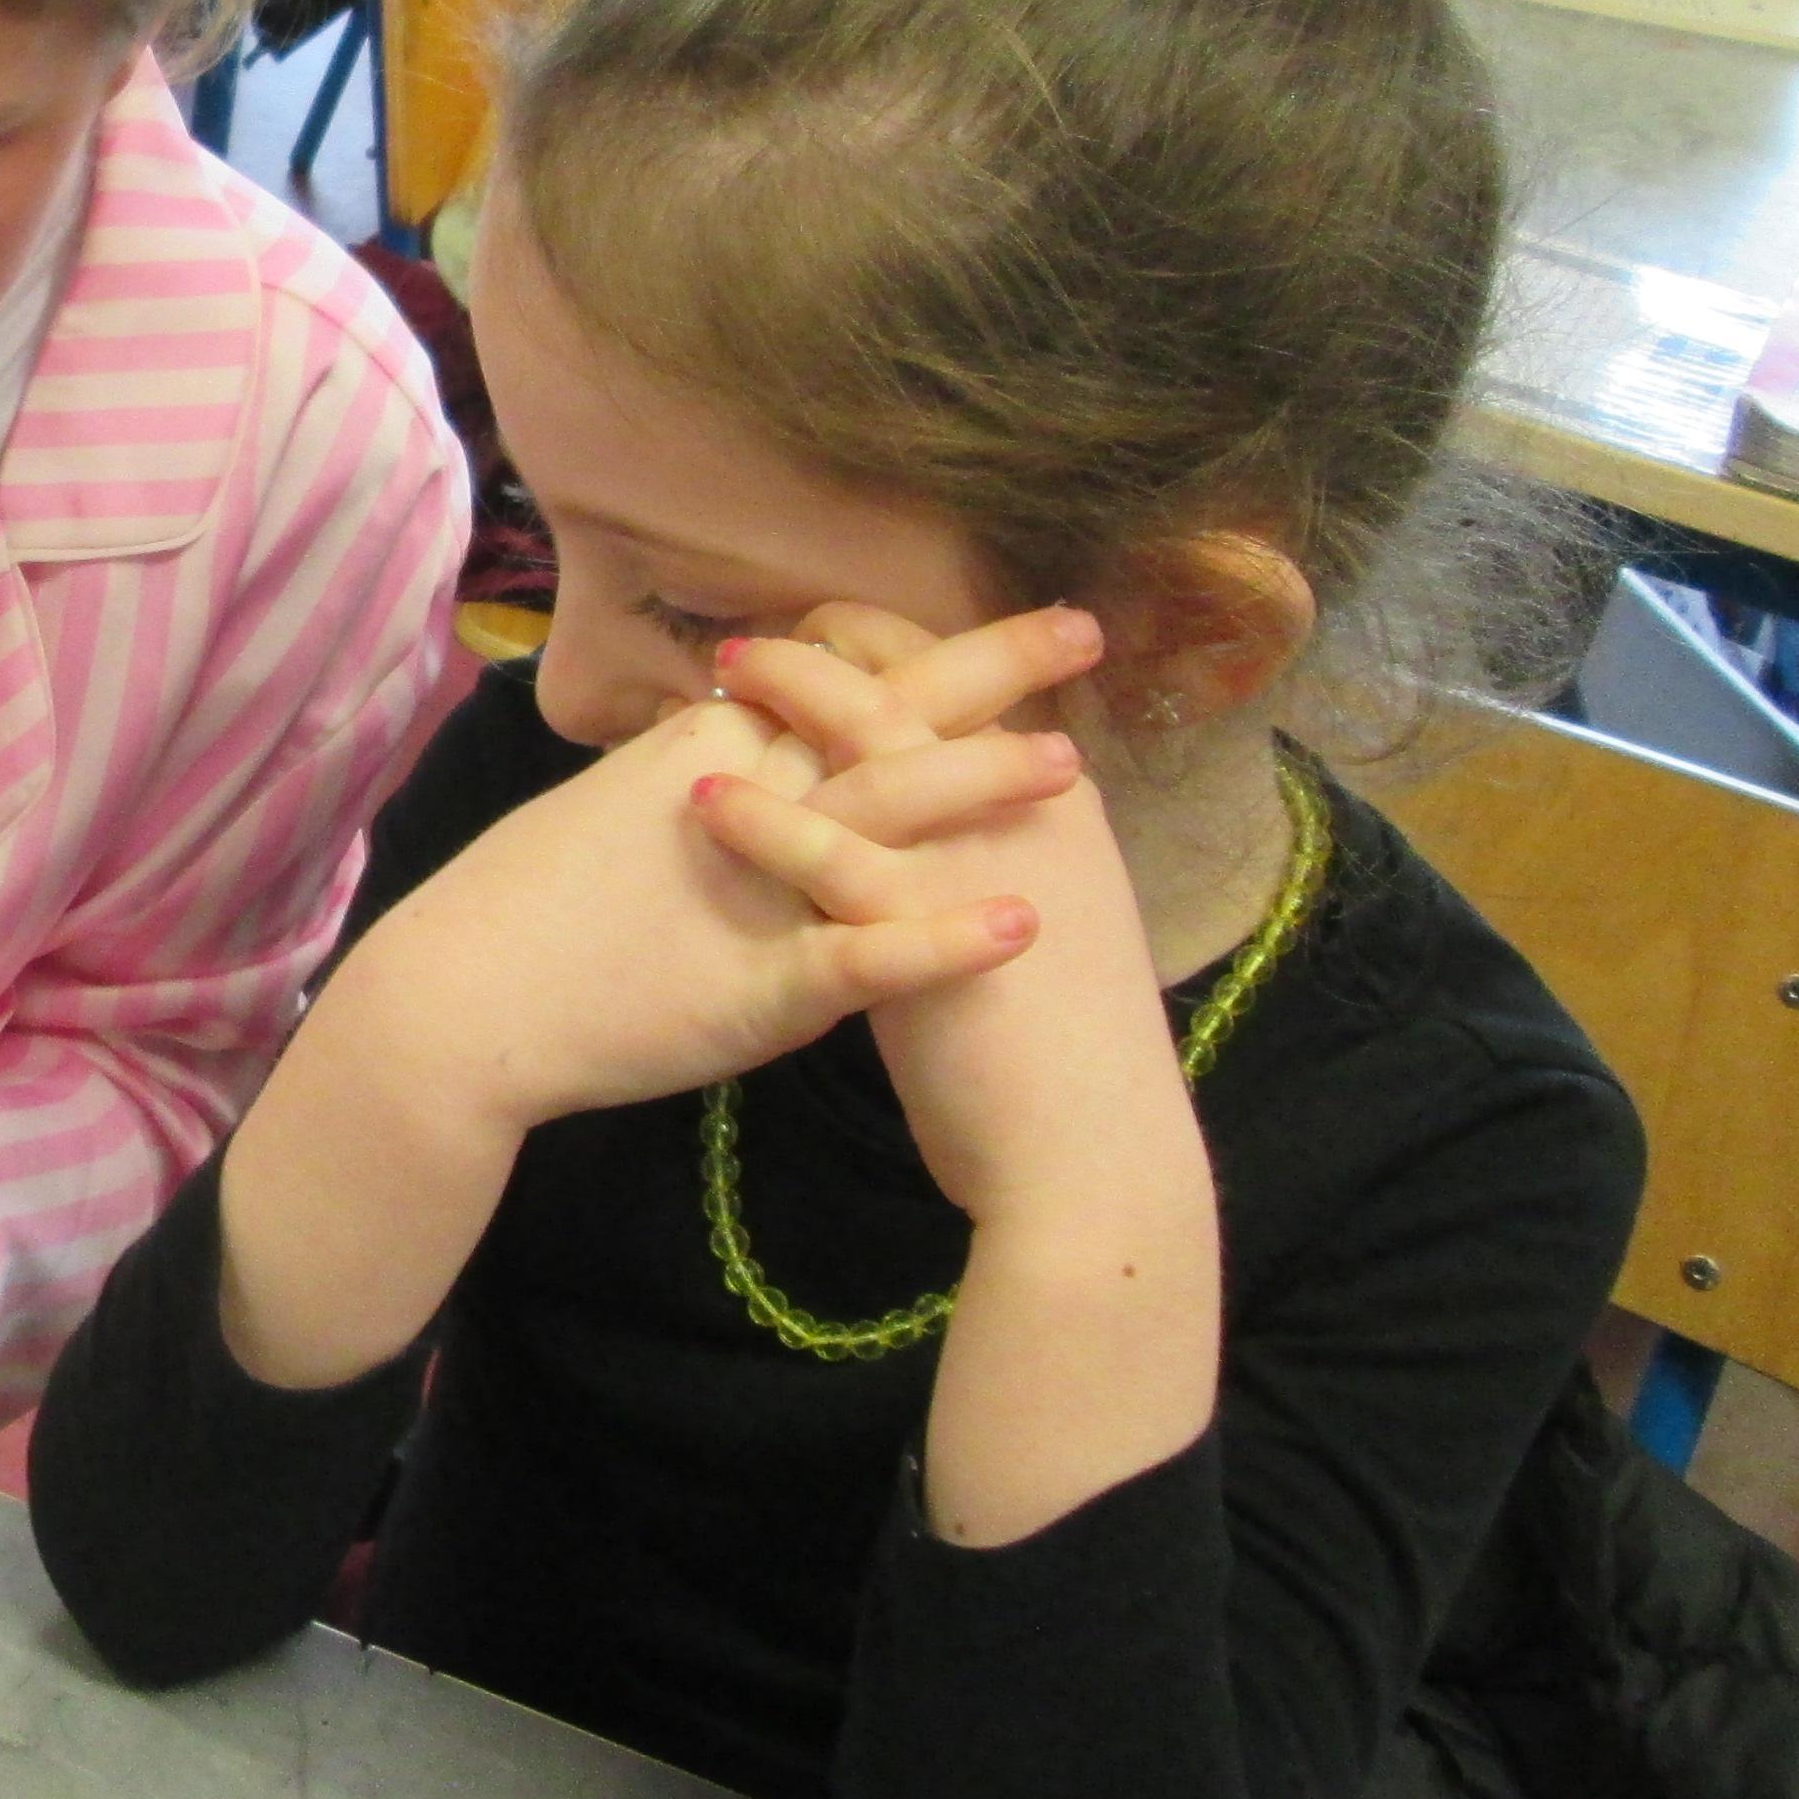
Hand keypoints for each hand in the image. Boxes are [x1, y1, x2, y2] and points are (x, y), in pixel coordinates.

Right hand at [335, 623, 1098, 1147]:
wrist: (455, 1003)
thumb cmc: (523, 914)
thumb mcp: (612, 814)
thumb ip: (692, 782)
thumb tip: (735, 748)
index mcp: (707, 752)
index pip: (831, 677)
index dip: (915, 644)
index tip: (989, 613)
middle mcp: (742, 799)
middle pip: (879, 713)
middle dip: (987, 669)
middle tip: (1086, 626)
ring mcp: (756, 889)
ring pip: (887, 813)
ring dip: (985, 782)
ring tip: (1077, 762)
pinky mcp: (761, 985)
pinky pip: (869, 954)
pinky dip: (948, 938)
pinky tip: (1023, 926)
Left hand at [702, 611, 1175, 1229]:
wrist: (1093, 1157)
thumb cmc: (1063, 1065)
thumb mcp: (1042, 936)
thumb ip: (989, 878)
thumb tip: (935, 850)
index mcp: (1056, 808)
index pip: (964, 692)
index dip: (886, 656)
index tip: (822, 641)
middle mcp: (1025, 810)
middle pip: (919, 687)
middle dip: (830, 652)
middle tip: (749, 644)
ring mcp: (974, 861)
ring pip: (874, 741)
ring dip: (791, 698)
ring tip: (720, 680)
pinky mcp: (922, 929)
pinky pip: (832, 851)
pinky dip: (766, 817)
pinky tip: (705, 799)